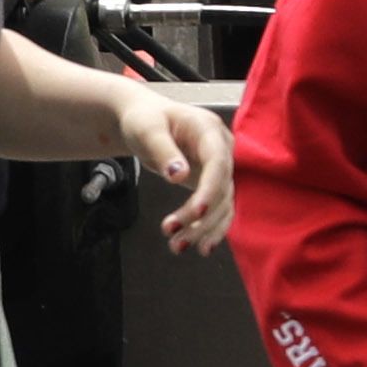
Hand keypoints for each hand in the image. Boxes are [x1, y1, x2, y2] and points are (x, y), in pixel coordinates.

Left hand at [112, 89, 235, 251]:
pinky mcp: (213, 184)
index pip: (218, 163)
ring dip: (203, 229)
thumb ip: (163, 150)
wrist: (144, 120)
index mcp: (209, 130)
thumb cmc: (145, 119)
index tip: (197, 213)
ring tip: (177, 246)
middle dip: (200, 217)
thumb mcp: (147, 129)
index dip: (210, 190)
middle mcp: (222, 150)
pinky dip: (207, 229)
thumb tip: (178, 176)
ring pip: (222, 205)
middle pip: (222, 189)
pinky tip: (196, 245)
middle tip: (171, 233)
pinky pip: (217, 210)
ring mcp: (219, 168)